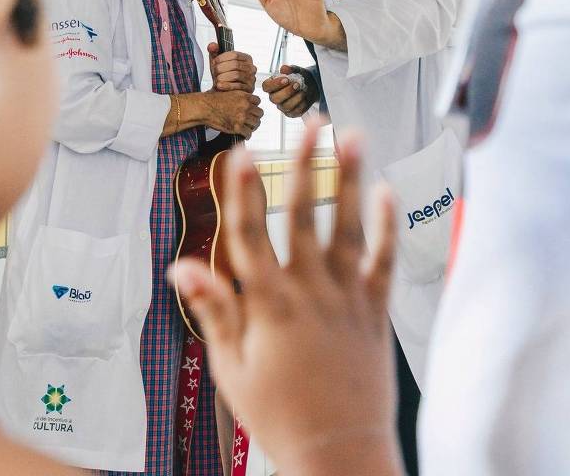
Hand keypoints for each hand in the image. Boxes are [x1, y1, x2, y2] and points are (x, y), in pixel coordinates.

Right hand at [173, 122, 400, 475]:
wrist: (340, 454)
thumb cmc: (279, 414)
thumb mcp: (231, 366)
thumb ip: (212, 310)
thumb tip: (182, 268)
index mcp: (268, 304)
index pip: (249, 236)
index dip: (241, 192)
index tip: (241, 154)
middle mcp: (309, 291)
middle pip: (304, 216)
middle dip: (306, 166)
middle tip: (310, 125)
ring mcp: (346, 297)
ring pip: (348, 227)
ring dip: (350, 181)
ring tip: (353, 139)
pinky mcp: (374, 310)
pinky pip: (383, 261)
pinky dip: (387, 226)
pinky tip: (386, 192)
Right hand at [203, 91, 262, 138]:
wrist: (205, 107)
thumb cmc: (213, 99)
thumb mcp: (229, 92)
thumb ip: (239, 95)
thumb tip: (244, 98)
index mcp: (244, 96)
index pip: (258, 101)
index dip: (255, 105)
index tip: (253, 109)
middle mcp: (245, 106)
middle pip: (259, 113)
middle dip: (256, 116)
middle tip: (253, 119)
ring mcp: (242, 117)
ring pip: (256, 123)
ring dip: (253, 126)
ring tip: (249, 127)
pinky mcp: (237, 127)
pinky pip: (248, 133)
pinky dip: (247, 135)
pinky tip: (245, 135)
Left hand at [207, 43, 256, 91]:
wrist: (223, 90)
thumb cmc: (222, 74)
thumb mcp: (217, 61)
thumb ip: (214, 51)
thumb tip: (211, 46)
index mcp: (246, 58)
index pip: (235, 54)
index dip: (222, 58)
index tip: (214, 62)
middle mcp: (252, 68)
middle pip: (235, 65)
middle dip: (222, 68)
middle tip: (214, 72)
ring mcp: (251, 79)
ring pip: (236, 75)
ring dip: (223, 77)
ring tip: (216, 79)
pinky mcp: (249, 89)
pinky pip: (237, 86)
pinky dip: (226, 85)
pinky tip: (219, 85)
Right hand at [262, 64, 319, 117]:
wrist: (311, 86)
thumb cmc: (299, 77)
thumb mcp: (296, 70)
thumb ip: (290, 69)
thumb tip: (283, 69)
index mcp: (271, 86)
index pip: (266, 86)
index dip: (275, 84)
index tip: (286, 79)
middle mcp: (274, 97)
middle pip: (274, 99)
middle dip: (286, 92)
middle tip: (297, 84)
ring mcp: (282, 106)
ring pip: (285, 106)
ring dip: (295, 98)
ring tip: (303, 90)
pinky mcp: (291, 113)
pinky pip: (295, 111)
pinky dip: (302, 104)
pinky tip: (305, 97)